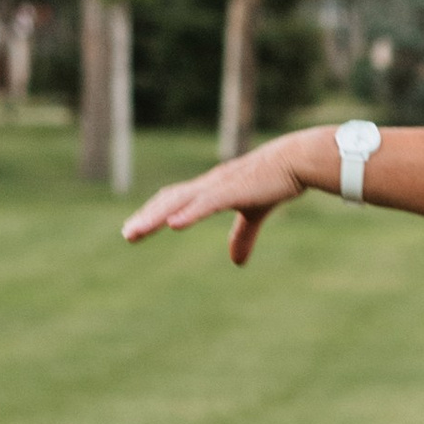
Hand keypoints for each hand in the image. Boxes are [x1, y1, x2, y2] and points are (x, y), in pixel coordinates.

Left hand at [120, 132, 319, 263]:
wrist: (296, 160)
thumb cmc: (275, 181)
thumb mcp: (256, 213)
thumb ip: (243, 236)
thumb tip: (237, 263)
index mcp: (211, 189)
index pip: (175, 200)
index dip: (155, 213)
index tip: (136, 228)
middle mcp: (208, 185)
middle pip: (169, 200)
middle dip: (147, 217)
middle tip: (128, 235)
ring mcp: (218, 186)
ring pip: (179, 202)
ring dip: (156, 217)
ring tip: (136, 231)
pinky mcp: (232, 190)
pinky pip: (206, 203)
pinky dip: (188, 213)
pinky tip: (173, 224)